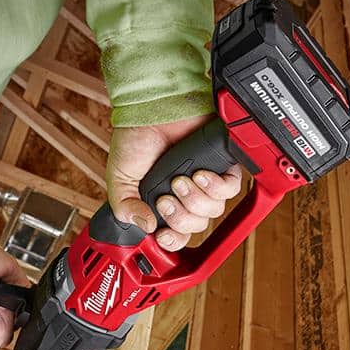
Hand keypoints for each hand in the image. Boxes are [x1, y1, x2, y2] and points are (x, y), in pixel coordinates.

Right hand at [107, 115, 242, 251]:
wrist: (151, 109)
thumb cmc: (135, 139)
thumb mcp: (120, 180)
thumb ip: (126, 208)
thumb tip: (147, 227)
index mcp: (162, 204)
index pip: (176, 235)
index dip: (174, 240)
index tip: (164, 235)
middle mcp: (186, 196)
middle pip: (196, 226)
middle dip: (180, 216)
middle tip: (166, 198)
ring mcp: (204, 182)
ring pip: (213, 211)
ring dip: (195, 198)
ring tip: (180, 180)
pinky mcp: (220, 166)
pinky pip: (229, 189)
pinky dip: (214, 185)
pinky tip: (199, 174)